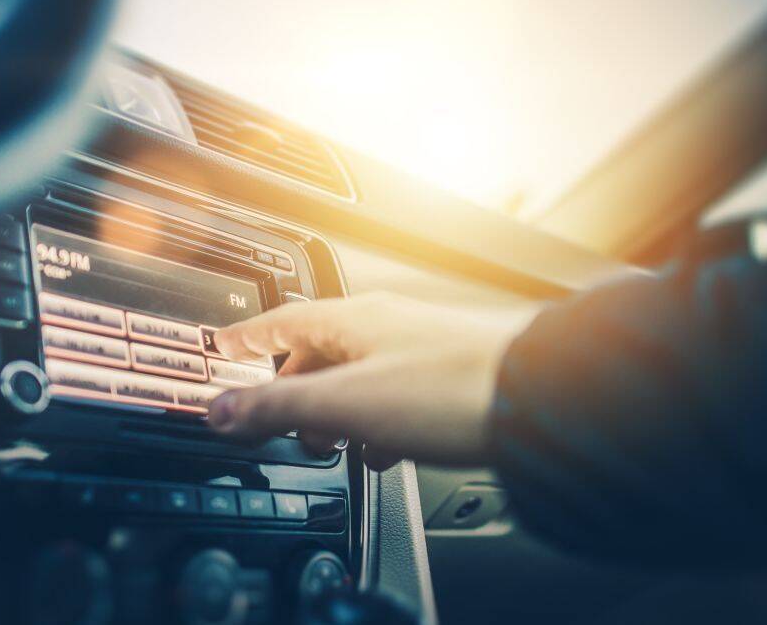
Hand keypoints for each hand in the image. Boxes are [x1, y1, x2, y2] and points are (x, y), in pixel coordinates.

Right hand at [208, 292, 522, 467]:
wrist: (545, 399)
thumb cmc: (453, 391)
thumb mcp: (346, 406)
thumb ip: (277, 407)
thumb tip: (221, 409)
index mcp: (352, 319)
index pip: (280, 321)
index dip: (246, 339)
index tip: (222, 347)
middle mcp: (386, 323)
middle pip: (317, 350)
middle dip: (292, 388)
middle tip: (276, 419)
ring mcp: (421, 346)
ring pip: (358, 374)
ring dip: (336, 410)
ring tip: (334, 441)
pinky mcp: (451, 375)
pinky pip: (394, 392)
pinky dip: (376, 419)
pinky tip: (385, 447)